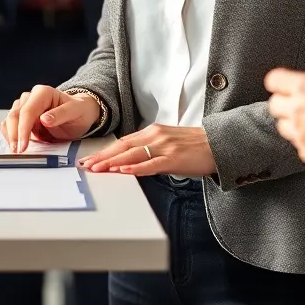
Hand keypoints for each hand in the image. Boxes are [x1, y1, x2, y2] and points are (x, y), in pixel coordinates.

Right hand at [1, 86, 101, 152]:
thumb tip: (44, 119)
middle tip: (18, 152)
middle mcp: (31, 98)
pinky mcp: (23, 118)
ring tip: (16, 151)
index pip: (27, 111)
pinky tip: (16, 145)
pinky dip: (10, 136)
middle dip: (14, 135)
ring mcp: (25, 107)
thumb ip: (61, 114)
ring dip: (10, 136)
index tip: (23, 145)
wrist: (80, 113)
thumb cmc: (78, 110)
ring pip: (9, 120)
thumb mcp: (75, 112)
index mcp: (43, 93)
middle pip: (14, 115)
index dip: (23, 129)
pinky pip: (10, 125)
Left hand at [79, 124, 215, 176]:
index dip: (105, 151)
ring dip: (113, 162)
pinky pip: (152, 163)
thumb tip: (131, 162)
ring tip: (98, 169)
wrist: (219, 143)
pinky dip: (137, 168)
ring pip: (133, 154)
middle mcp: (155, 136)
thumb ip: (150, 150)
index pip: (123, 142)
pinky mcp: (175, 157)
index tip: (90, 159)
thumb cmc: (194, 147)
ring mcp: (164, 146)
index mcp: (152, 132)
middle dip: (102, 157)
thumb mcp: (168, 144)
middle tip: (85, 165)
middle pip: (123, 147)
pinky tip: (124, 172)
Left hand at [265, 13, 304, 175]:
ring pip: (283, 127)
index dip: (280, 80)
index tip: (289, 82)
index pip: (273, 80)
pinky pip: (299, 149)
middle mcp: (296, 110)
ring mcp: (301, 133)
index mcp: (304, 87)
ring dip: (293, 124)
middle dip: (285, 103)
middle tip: (301, 103)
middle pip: (274, 104)